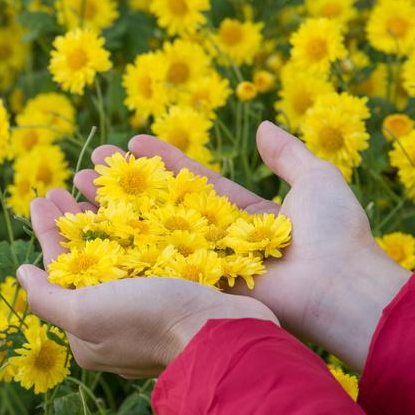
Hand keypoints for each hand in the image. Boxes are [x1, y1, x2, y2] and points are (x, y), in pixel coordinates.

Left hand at [18, 189, 277, 377]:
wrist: (226, 335)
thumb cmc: (148, 324)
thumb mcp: (84, 316)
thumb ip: (48, 298)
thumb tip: (22, 273)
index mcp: (93, 328)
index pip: (62, 271)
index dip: (51, 232)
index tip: (42, 197)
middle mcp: (124, 313)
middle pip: (94, 253)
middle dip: (78, 215)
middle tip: (67, 179)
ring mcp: (160, 297)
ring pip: (128, 241)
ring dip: (111, 205)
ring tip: (100, 173)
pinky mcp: (191, 280)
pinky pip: (163, 238)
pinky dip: (151, 209)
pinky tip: (142, 184)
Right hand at [75, 121, 410, 370]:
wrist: (339, 289)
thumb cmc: (334, 235)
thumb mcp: (317, 180)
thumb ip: (288, 154)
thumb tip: (263, 126)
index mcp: (242, 214)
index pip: (192, 182)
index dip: (160, 162)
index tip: (130, 143)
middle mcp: (216, 239)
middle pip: (159, 206)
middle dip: (124, 185)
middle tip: (89, 167)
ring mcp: (202, 263)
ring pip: (148, 232)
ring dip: (111, 210)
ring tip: (75, 189)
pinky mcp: (194, 283)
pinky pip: (152, 261)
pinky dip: (120, 245)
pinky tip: (88, 226)